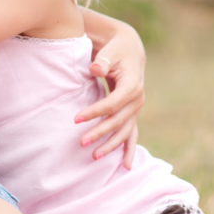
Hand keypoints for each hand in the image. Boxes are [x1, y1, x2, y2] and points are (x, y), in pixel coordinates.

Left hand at [76, 29, 145, 168]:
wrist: (129, 48)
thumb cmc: (115, 49)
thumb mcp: (109, 51)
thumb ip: (102, 61)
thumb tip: (95, 68)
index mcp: (133, 86)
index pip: (112, 104)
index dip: (94, 113)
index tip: (76, 119)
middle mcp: (138, 99)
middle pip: (118, 121)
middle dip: (100, 133)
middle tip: (81, 142)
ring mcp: (136, 108)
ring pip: (125, 131)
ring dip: (111, 145)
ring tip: (94, 157)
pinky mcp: (132, 112)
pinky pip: (132, 133)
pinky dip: (128, 148)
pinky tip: (125, 165)